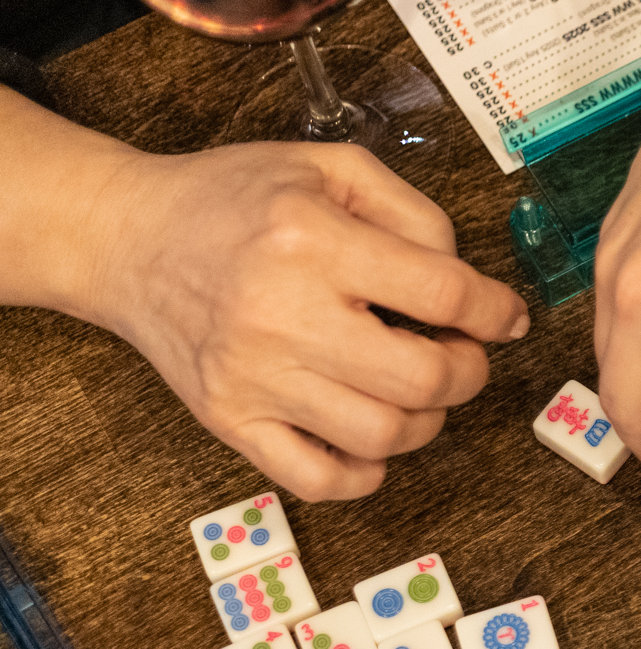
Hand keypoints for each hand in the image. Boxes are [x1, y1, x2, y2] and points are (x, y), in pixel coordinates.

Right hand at [0, 87, 526, 501]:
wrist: (126, 238)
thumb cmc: (233, 201)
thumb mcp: (329, 167)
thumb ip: (413, 213)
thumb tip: (469, 283)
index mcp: (312, 241)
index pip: (443, 294)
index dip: (494, 311)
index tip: (506, 317)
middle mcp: (282, 315)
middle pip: (424, 379)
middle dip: (467, 370)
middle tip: (460, 353)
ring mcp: (253, 377)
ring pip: (383, 436)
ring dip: (425, 420)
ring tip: (415, 389)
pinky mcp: (229, 420)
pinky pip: (320, 481)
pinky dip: (365, 471)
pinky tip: (371, 435)